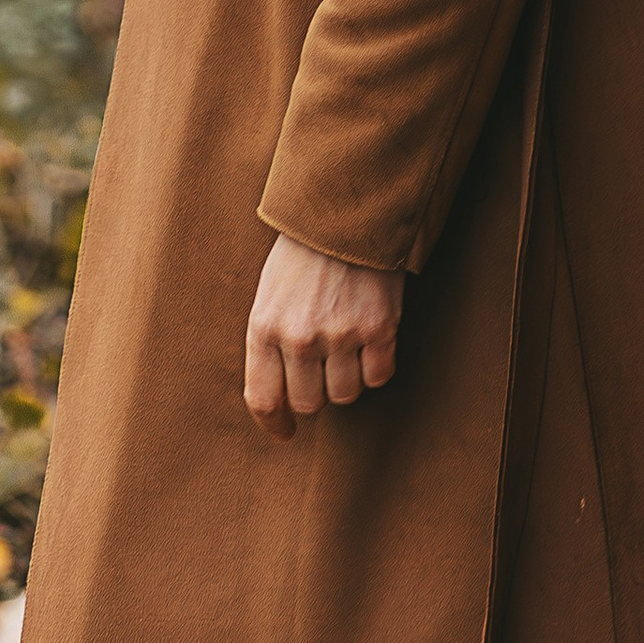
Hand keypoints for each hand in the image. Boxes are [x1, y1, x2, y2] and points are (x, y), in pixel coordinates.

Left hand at [244, 234, 405, 436]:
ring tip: (348, 349)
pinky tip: (373, 343)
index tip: (285, 432)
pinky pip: (379, 376)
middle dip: (316, 392)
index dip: (274, 423)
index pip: (263, 399)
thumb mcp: (269, 293)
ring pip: (345, 394)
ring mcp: (341, 334)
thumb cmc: (303, 251)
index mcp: (264, 326)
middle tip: (323, 369)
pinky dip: (377, 367)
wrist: (348, 210)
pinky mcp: (380, 327)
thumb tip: (280, 396)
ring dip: (347, 380)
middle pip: (309, 403)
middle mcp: (300, 337)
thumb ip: (270, 341)